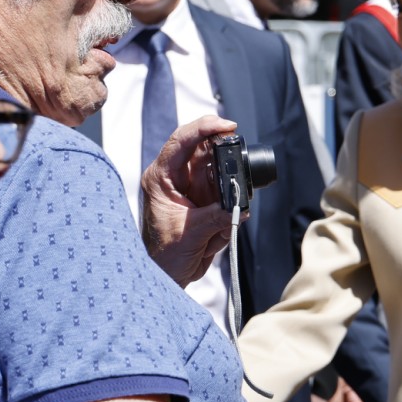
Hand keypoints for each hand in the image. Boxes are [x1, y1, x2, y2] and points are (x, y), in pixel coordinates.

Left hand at [141, 115, 238, 284]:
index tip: (227, 126)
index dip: (204, 128)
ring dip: (228, 187)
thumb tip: (240, 207)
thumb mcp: (191, 234)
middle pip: (202, 148)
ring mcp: (192, 188)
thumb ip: (217, 217)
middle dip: (222, 152)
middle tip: (237, 155)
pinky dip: (231, 205)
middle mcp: (176, 178)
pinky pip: (226, 193)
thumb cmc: (165, 255)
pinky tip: (222, 226)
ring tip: (223, 214)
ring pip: (218, 170)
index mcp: (161, 178)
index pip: (181, 141)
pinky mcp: (206, 200)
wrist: (167, 275)